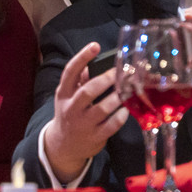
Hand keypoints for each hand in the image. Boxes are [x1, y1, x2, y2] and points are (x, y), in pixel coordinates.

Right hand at [43, 41, 128, 181]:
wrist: (63, 146)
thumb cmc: (69, 114)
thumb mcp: (68, 97)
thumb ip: (78, 80)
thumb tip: (91, 63)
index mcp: (63, 94)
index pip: (70, 72)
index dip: (82, 57)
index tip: (95, 45)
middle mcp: (71, 108)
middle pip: (88, 91)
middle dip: (106, 79)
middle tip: (120, 72)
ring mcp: (83, 124)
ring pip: (102, 109)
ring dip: (117, 98)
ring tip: (128, 89)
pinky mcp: (95, 137)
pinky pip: (111, 126)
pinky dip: (120, 117)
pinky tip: (126, 110)